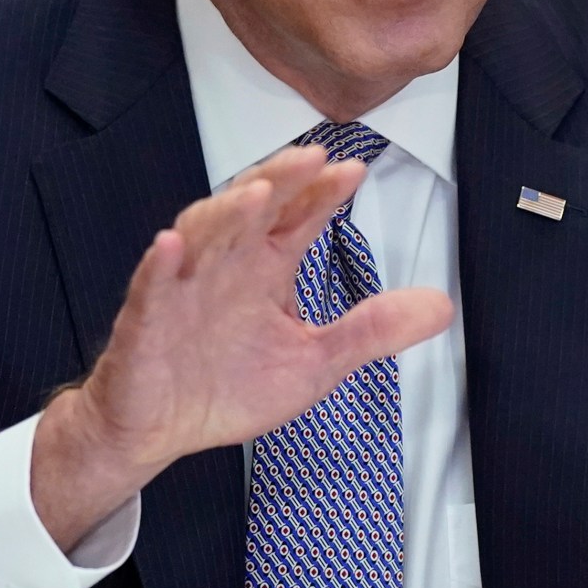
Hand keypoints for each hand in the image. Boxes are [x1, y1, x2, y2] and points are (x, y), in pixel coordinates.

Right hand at [30, 145, 454, 548]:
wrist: (160, 429)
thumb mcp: (316, 361)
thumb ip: (372, 330)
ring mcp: (183, 289)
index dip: (322, 193)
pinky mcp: (145, 322)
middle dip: (280, 182)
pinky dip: (159, 267)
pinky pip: (150, 289)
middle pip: (251, 210)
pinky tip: (170, 246)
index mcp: (264, 268)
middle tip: (310, 159)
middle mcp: (225, 266)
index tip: (353, 171)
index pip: (297, 217)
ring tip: (256, 194)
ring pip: (202, 236)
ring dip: (226, 213)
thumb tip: (442, 306)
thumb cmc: (228, 385)